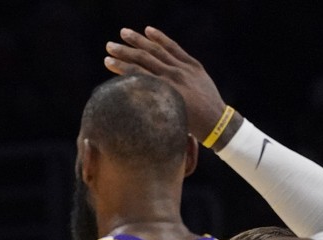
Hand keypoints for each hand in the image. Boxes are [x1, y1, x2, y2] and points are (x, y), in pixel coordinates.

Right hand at [104, 26, 227, 139]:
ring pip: (158, 50)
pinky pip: (174, 48)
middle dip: (125, 51)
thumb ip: (151, 107)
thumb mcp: (167, 118)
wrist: (216, 122)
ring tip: (123, 33)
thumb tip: (130, 98)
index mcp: (166, 90)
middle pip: (144, 58)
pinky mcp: (193, 65)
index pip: (138, 73)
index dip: (120, 66)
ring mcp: (185, 68)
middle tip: (109, 45)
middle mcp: (174, 76)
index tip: (106, 61)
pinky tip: (149, 31)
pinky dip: (161, 39)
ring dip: (139, 40)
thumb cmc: (188, 126)